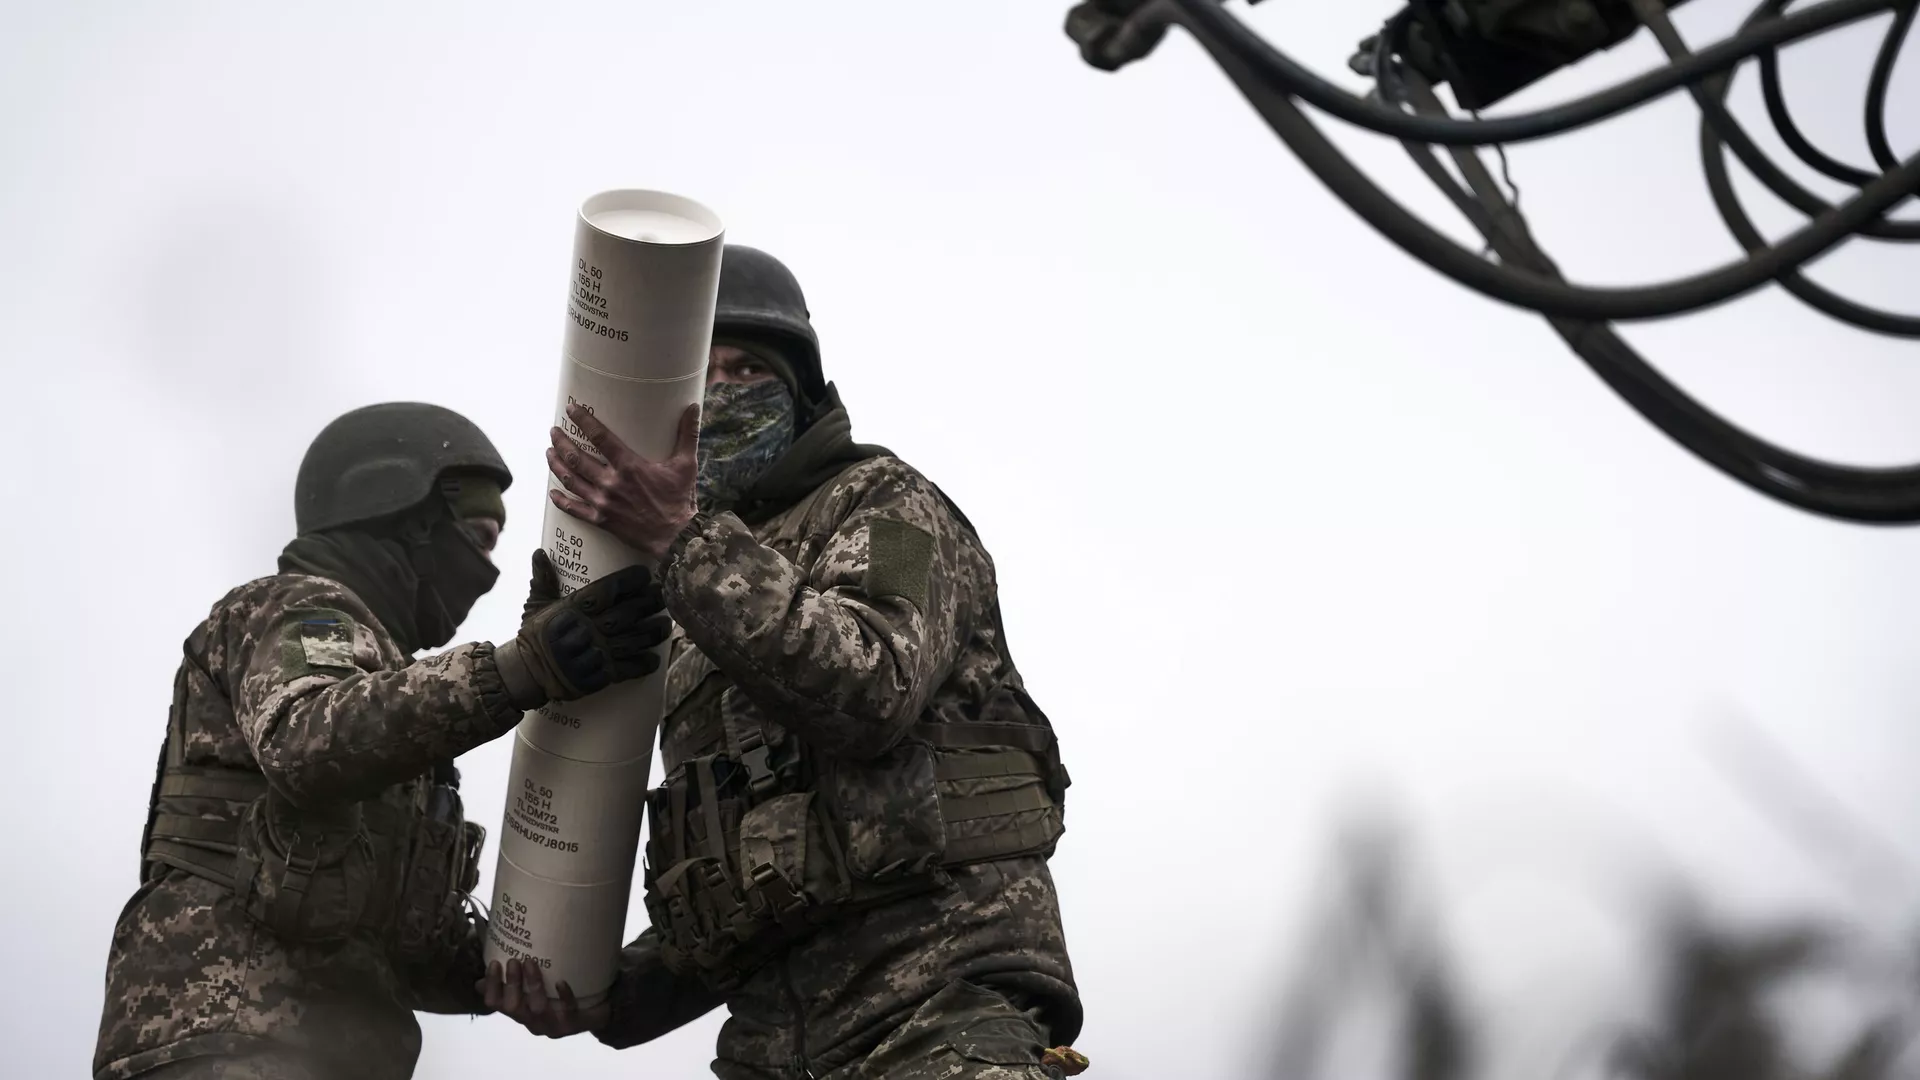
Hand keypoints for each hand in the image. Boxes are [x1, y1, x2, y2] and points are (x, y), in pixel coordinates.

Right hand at [477, 959, 609, 1038]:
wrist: (595, 1012)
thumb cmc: (559, 998)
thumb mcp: (534, 990)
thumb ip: (512, 983)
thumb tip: (483, 974)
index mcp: (520, 1012)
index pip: (496, 1004)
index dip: (491, 986)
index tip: (494, 963)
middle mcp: (532, 1021)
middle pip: (514, 1007)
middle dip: (512, 984)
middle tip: (514, 960)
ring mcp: (552, 1024)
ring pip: (537, 1009)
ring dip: (532, 985)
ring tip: (531, 963)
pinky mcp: (572, 1024)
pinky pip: (567, 1011)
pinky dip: (564, 996)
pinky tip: (561, 982)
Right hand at [497, 561, 670, 706]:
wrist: (526, 673)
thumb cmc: (534, 636)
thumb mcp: (535, 606)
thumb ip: (543, 580)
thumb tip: (540, 552)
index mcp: (572, 609)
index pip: (606, 590)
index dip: (628, 581)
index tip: (645, 574)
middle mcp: (586, 629)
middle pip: (626, 614)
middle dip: (648, 604)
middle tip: (663, 595)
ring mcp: (594, 654)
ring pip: (632, 641)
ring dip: (652, 633)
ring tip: (666, 625)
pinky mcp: (598, 676)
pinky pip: (626, 670)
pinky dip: (642, 664)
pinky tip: (655, 658)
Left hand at [548, 402, 699, 564]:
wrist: (675, 537)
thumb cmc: (680, 500)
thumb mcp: (686, 464)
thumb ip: (687, 434)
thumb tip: (693, 408)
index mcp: (629, 466)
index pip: (600, 437)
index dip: (583, 421)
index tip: (571, 409)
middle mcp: (611, 483)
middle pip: (577, 458)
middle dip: (562, 442)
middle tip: (554, 431)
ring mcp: (603, 502)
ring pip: (571, 480)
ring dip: (557, 465)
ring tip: (550, 452)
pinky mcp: (601, 520)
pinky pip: (574, 510)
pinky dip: (561, 500)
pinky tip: (552, 491)